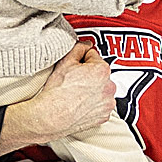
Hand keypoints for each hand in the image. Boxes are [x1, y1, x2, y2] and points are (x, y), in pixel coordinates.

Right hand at [0, 42, 115, 153]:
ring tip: (76, 94)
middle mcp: (109, 87)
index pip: (94, 57)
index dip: (82, 61)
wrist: (51, 117)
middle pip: (100, 75)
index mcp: (102, 70)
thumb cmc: (57, 92)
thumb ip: (79, 48)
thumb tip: (85, 45)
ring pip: (101, 90)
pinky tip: (80, 104)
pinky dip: (93, 105)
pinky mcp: (104, 116)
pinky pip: (101, 106)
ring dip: (93, 90)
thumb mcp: (66, 62)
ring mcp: (108, 103)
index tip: (75, 68)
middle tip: (74, 81)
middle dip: (89, 76)